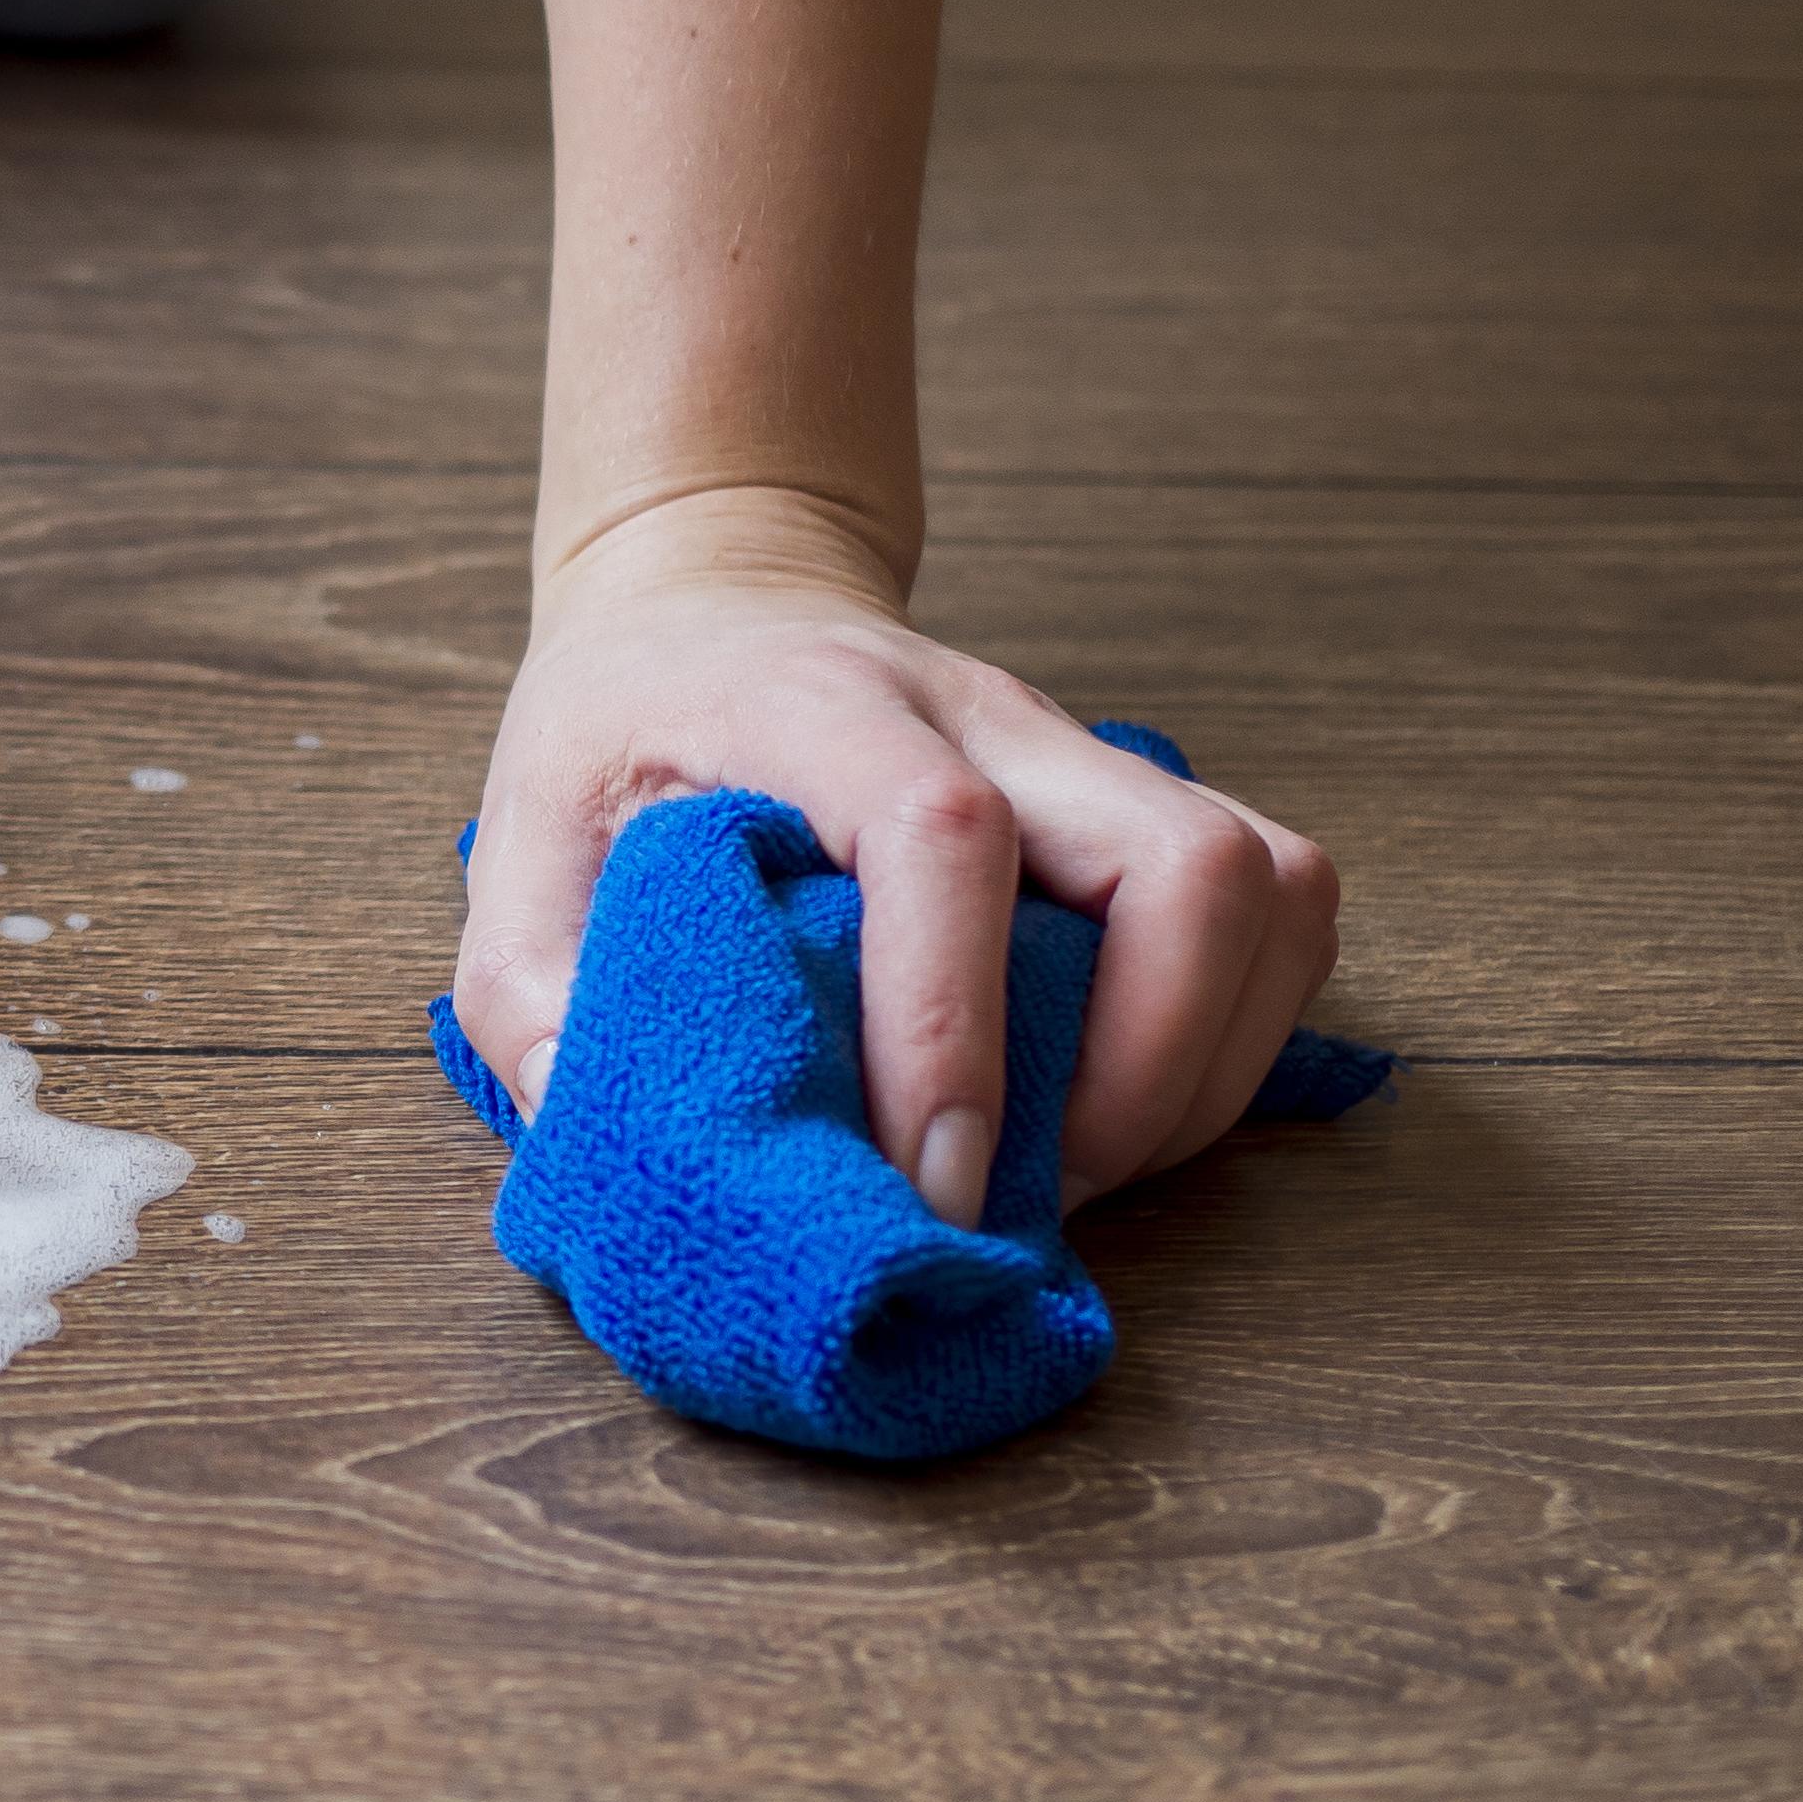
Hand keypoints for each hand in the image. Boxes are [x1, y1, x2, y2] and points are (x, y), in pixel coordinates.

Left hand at [451, 487, 1341, 1222]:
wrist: (711, 606)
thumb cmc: (622, 735)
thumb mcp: (522, 840)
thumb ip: (532, 992)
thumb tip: (599, 1138)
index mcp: (824, 710)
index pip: (946, 837)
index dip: (954, 1024)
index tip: (926, 1182)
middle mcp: (989, 715)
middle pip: (1185, 860)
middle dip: (1144, 1070)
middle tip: (1026, 1194)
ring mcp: (1086, 754)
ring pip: (1268, 889)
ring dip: (1204, 1065)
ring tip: (1080, 1169)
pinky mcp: (1141, 805)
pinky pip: (1279, 910)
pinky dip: (1233, 1036)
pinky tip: (1124, 1108)